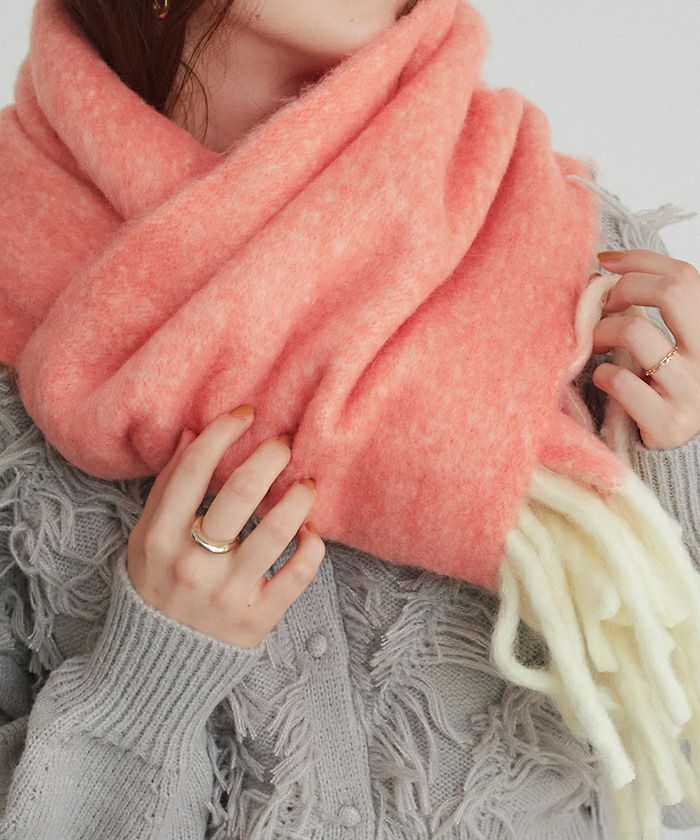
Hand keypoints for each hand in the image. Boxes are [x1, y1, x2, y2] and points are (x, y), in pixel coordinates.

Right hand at [126, 408, 325, 648]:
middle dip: (270, 457)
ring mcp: (227, 593)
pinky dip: (312, 547)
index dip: (224, 432)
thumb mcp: (145, 536)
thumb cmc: (155, 586)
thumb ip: (168, 486)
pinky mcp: (257, 619)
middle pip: (241, 493)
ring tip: (307, 483)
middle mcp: (192, 564)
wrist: (156, 662)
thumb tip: (192, 432)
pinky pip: (298, 575)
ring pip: (276, 531)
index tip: (246, 414)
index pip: (194, 469)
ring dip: (299, 498)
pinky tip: (311, 531)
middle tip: (285, 443)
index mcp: (158, 538)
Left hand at [591, 248, 699, 449]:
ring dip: (602, 332)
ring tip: (596, 344)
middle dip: (624, 289)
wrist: (672, 447)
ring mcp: (693, 390)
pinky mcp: (670, 423)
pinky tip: (603, 378)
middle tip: (603, 306)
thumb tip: (601, 270)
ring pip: (636, 332)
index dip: (640, 261)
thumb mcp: (665, 341)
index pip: (683, 275)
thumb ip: (646, 308)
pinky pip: (622, 381)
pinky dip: (602, 374)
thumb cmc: (660, 384)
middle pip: (670, 292)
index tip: (606, 263)